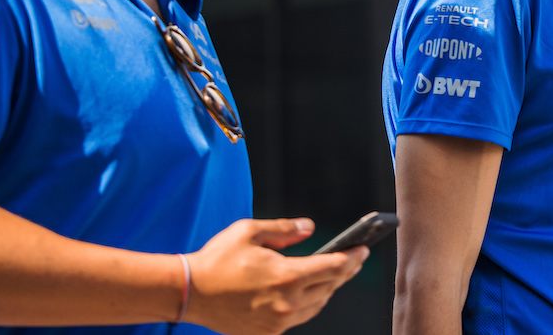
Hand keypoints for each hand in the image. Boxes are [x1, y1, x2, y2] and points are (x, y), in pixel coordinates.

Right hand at [183, 218, 367, 334]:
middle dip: (346, 271)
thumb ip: (284, 229)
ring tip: (336, 273)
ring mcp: (277, 321)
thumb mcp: (250, 231)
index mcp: (286, 276)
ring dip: (329, 289)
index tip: (363, 249)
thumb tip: (309, 228)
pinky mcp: (267, 332)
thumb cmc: (217, 260)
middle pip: (330, 287)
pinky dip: (309, 304)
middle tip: (355, 259)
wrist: (189, 292)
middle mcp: (286, 303)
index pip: (333, 268)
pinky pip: (299, 318)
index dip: (352, 258)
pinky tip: (310, 291)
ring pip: (317, 305)